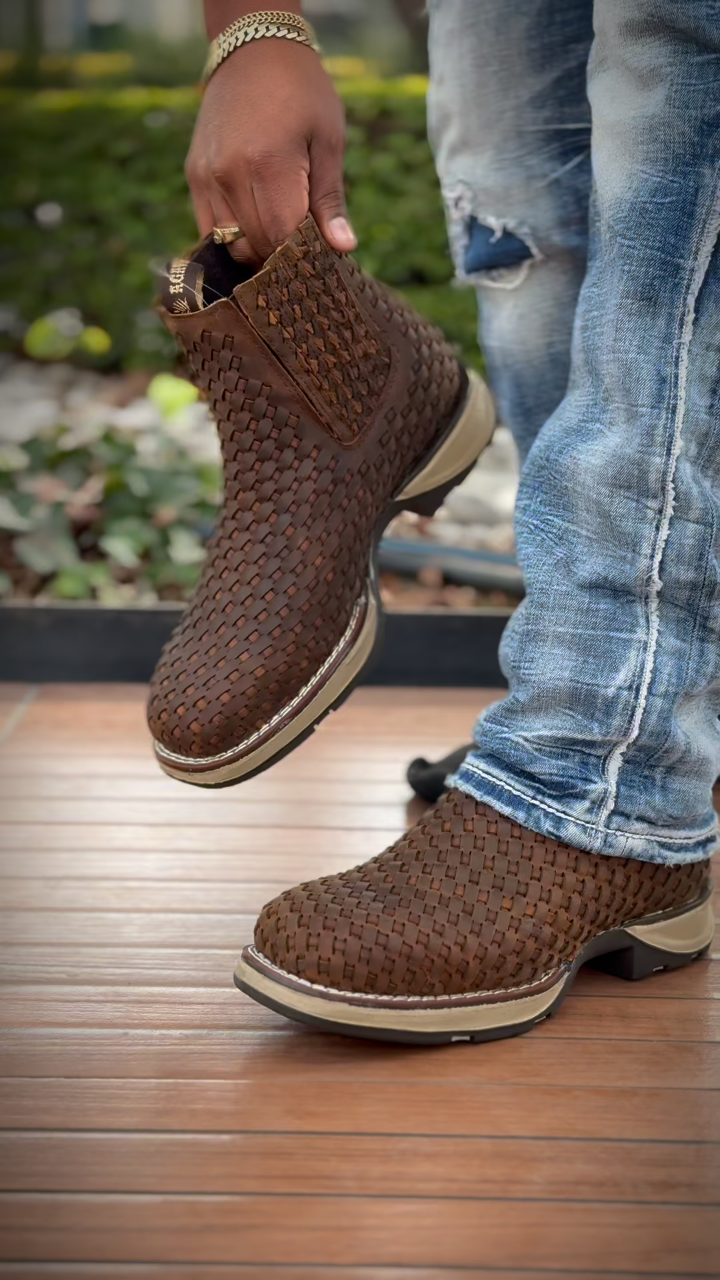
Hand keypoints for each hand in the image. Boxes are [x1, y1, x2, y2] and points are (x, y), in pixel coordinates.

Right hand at [185, 38, 355, 264]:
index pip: (283, 239)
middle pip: (256, 247)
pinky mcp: (195, 177)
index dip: (304, 259)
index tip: (322, 261)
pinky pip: (210, 231)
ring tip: (282, 245)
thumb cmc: (302, 93)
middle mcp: (230, 175)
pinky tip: (257, 234)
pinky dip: (234, 242)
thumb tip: (343, 249)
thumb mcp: (328, 140)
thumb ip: (331, 200)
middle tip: (306, 256)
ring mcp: (207, 178)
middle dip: (283, 260)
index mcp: (268, 165)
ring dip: (257, 254)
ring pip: (231, 246)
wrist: (253, 52)